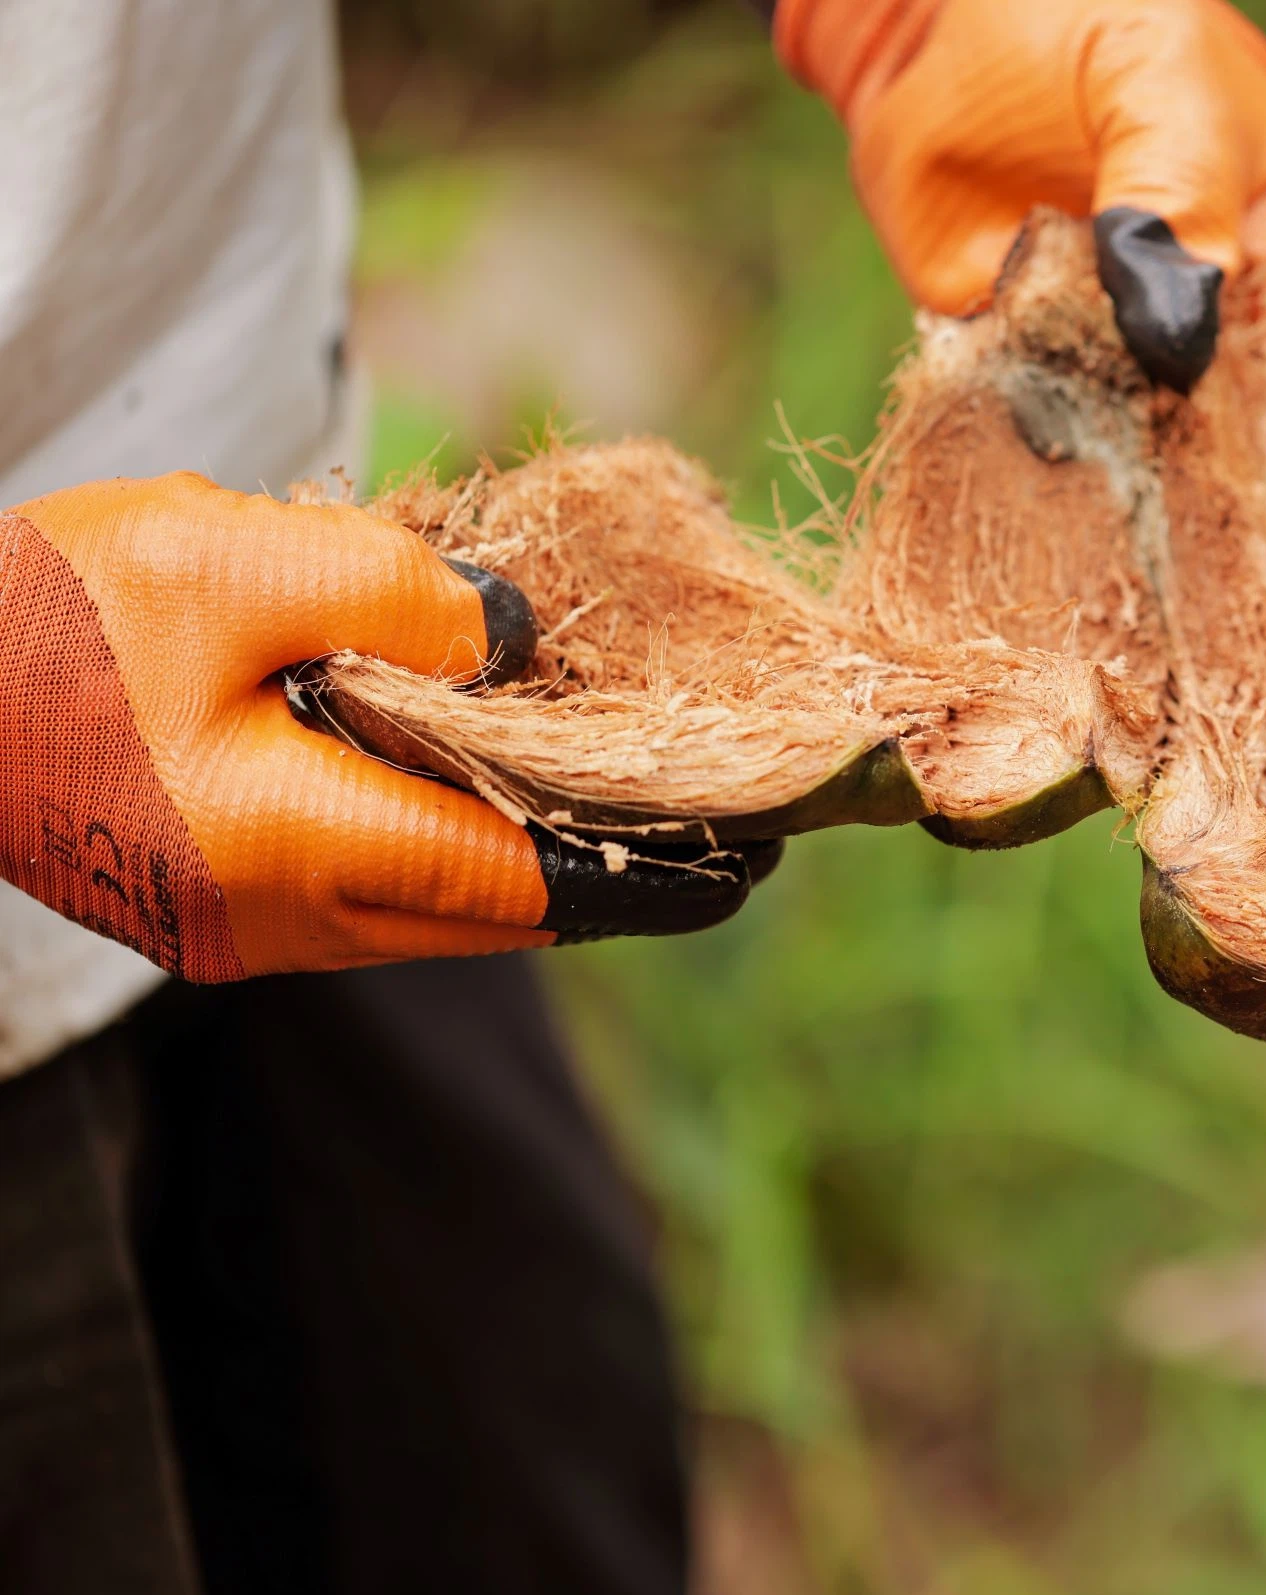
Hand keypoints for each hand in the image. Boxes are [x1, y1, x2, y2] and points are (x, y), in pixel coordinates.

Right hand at [0, 474, 773, 980]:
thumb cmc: (37, 622)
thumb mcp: (225, 562)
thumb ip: (394, 592)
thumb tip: (522, 631)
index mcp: (303, 850)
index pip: (535, 884)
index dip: (655, 871)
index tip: (757, 855)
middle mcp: (288, 921)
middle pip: (502, 911)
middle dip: (609, 869)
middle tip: (712, 813)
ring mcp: (245, 926)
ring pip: (440, 907)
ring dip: (527, 853)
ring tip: (616, 782)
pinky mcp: (214, 901)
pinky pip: (373, 887)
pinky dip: (445, 837)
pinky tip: (474, 764)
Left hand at [772, 0, 1265, 638]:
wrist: (918, 5)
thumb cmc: (1070, 7)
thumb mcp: (1153, 75)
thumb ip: (1172, 192)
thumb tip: (1179, 338)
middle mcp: (1211, 320)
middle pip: (1244, 464)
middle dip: (1238, 563)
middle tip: (1225, 673)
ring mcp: (1115, 349)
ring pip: (1144, 473)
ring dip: (1138, 552)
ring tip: (1142, 663)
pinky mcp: (1018, 361)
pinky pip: (1039, 448)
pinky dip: (1041, 503)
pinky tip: (1044, 583)